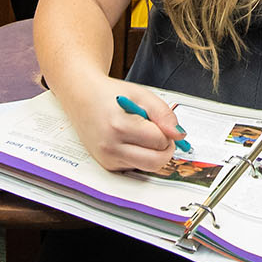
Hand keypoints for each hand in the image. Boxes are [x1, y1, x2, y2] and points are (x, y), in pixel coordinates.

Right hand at [68, 80, 186, 174]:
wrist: (82, 98)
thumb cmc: (111, 95)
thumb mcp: (142, 95)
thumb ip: (164, 114)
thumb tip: (179, 134)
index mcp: (119, 125)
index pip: (159, 140)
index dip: (166, 131)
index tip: (161, 123)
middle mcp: (110, 146)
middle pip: (155, 162)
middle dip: (165, 149)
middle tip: (162, 135)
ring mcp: (107, 158)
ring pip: (147, 166)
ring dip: (152, 152)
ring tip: (142, 134)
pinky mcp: (106, 165)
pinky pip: (135, 167)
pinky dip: (140, 156)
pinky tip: (131, 140)